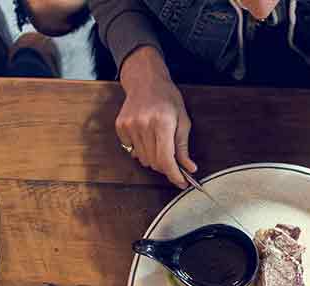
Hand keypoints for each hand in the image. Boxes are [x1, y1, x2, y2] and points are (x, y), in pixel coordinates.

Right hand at [116, 47, 194, 188]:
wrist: (145, 81)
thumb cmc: (167, 98)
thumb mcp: (183, 120)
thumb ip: (183, 147)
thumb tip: (189, 168)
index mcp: (162, 122)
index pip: (166, 159)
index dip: (174, 175)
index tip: (180, 182)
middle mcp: (144, 125)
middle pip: (154, 162)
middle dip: (165, 166)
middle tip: (172, 159)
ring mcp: (130, 126)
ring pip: (142, 159)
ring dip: (153, 158)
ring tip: (158, 142)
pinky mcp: (120, 127)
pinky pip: (131, 151)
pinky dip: (140, 149)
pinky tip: (145, 135)